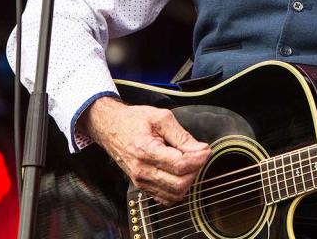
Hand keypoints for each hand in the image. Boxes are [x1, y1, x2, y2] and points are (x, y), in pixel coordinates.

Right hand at [82, 96, 210, 203]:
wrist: (110, 128)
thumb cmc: (133, 121)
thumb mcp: (160, 118)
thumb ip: (182, 135)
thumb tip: (200, 149)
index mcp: (145, 151)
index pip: (180, 165)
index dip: (199, 158)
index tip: (206, 149)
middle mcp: (142, 171)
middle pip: (180, 184)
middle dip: (195, 169)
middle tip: (198, 154)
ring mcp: (141, 182)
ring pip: (175, 195)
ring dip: (188, 180)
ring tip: (188, 162)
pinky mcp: (142, 187)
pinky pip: (166, 198)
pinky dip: (177, 190)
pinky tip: (179, 174)